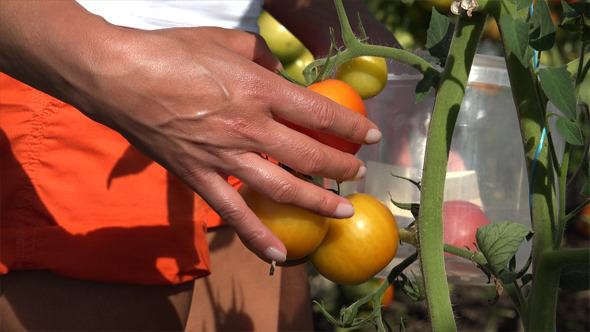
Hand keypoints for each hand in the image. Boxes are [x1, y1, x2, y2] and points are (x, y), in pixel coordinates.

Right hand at [73, 27, 380, 261]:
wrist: (118, 76)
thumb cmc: (171, 52)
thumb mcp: (225, 40)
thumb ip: (261, 54)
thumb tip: (280, 68)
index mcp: (260, 90)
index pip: (320, 114)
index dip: (352, 126)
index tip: (371, 135)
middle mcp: (250, 128)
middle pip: (310, 155)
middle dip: (341, 167)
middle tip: (358, 174)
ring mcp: (225, 157)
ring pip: (282, 188)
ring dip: (318, 202)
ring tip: (342, 210)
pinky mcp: (200, 177)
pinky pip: (234, 212)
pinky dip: (257, 237)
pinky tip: (281, 254)